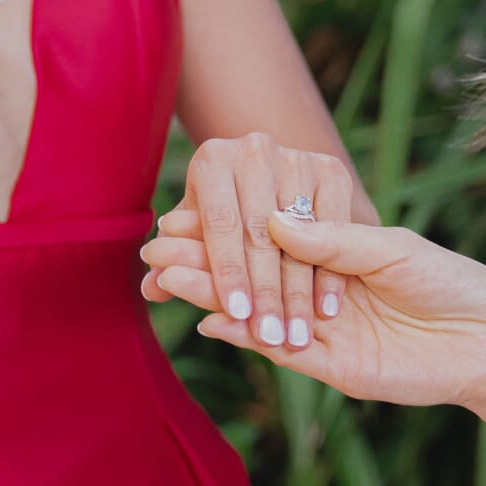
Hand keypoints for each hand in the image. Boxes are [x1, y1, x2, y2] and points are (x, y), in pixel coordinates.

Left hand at [140, 134, 353, 349]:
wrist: (270, 176)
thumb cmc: (223, 213)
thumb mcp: (197, 232)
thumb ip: (172, 262)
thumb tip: (151, 290)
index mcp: (212, 160)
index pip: (220, 225)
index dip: (228, 271)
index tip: (237, 314)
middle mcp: (253, 150)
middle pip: (260, 231)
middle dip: (265, 290)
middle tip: (269, 335)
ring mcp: (295, 157)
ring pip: (299, 234)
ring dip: (299, 290)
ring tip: (296, 335)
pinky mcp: (331, 169)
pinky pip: (334, 229)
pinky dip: (329, 272)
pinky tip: (325, 310)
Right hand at [147, 211, 485, 412]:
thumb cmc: (452, 282)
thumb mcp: (392, 250)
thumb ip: (333, 241)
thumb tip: (273, 221)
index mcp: (333, 253)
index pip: (266, 239)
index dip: (225, 229)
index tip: (179, 212)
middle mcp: (318, 290)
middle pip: (249, 276)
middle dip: (202, 262)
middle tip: (154, 248)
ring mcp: (320, 329)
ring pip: (253, 313)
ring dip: (210, 296)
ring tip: (165, 279)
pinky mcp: (331, 365)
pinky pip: (277, 351)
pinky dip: (243, 337)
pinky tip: (209, 321)